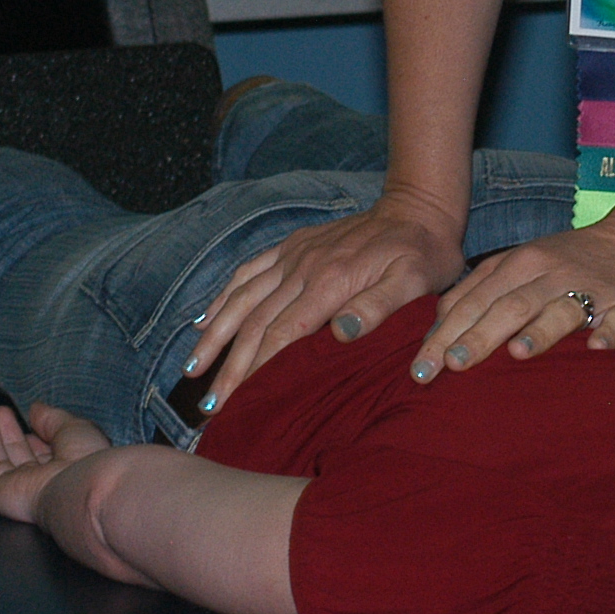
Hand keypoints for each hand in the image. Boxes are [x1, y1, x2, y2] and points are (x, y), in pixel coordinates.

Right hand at [0, 402, 107, 523]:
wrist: (78, 492)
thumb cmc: (84, 458)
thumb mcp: (74, 428)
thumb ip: (52, 418)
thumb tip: (34, 408)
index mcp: (64, 465)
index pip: (43, 449)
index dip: (34, 432)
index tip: (26, 414)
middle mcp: (40, 478)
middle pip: (16, 453)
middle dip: (6, 430)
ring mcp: (18, 489)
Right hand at [186, 189, 465, 414]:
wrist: (417, 209)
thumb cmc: (422, 254)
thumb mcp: (416, 281)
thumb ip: (379, 306)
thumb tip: (341, 333)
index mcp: (331, 282)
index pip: (281, 334)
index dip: (254, 369)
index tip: (234, 401)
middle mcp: (302, 267)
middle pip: (254, 323)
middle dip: (227, 366)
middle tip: (209, 405)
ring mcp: (294, 255)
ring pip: (242, 298)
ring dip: (214, 335)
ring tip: (192, 369)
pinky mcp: (293, 246)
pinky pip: (249, 272)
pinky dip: (224, 297)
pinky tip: (205, 320)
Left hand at [409, 218, 614, 381]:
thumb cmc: (566, 266)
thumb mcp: (519, 267)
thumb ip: (480, 294)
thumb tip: (434, 332)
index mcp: (519, 264)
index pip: (474, 300)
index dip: (445, 332)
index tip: (421, 367)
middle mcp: (550, 274)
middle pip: (509, 306)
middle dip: (478, 337)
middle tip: (451, 366)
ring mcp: (590, 289)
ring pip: (561, 310)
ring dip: (540, 331)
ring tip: (517, 353)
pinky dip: (608, 333)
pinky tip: (597, 348)